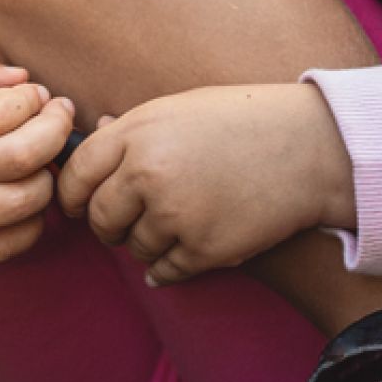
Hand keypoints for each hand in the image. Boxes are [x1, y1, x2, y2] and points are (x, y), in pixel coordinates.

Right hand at [0, 55, 76, 265]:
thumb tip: (25, 82)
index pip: (1, 111)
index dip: (35, 100)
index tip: (37, 95)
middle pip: (22, 156)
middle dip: (56, 131)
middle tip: (59, 119)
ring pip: (24, 202)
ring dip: (48, 176)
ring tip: (41, 160)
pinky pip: (7, 245)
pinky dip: (32, 222)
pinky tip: (25, 200)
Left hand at [55, 82, 355, 284]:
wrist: (312, 149)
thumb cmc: (244, 123)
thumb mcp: (179, 109)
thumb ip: (132, 129)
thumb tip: (92, 133)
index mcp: (137, 133)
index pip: (75, 174)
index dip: (70, 194)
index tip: (76, 204)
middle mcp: (148, 174)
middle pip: (99, 217)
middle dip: (107, 224)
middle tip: (123, 222)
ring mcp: (175, 215)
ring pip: (133, 247)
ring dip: (145, 243)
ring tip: (176, 223)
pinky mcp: (204, 250)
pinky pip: (165, 271)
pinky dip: (168, 267)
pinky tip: (184, 250)